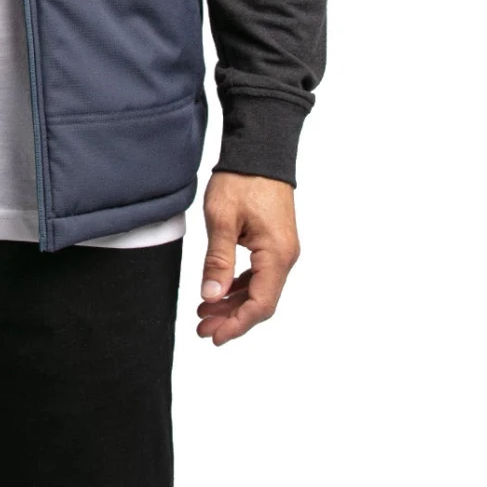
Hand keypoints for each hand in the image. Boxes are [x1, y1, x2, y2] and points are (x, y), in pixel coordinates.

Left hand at [196, 170, 300, 344]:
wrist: (260, 150)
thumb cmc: (242, 180)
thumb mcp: (222, 219)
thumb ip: (218, 259)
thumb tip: (211, 296)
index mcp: (277, 255)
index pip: (260, 304)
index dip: (236, 325)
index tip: (213, 336)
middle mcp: (285, 257)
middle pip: (260, 301)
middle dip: (231, 318)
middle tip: (202, 328)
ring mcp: (281, 250)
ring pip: (259, 289)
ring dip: (233, 303)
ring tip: (204, 313)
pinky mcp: (274, 242)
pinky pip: (258, 274)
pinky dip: (238, 286)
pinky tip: (218, 290)